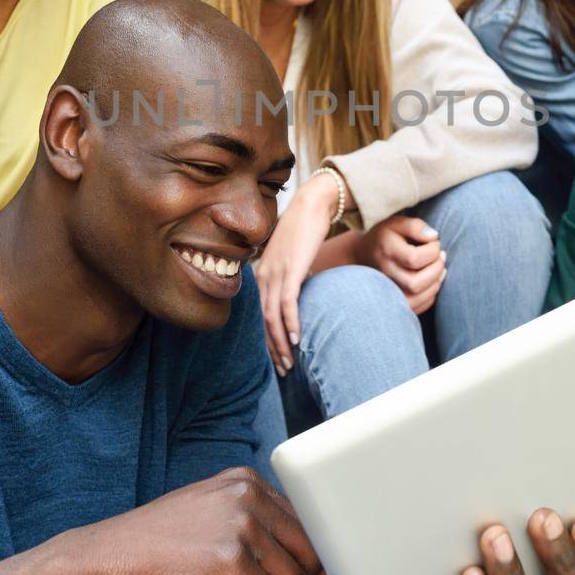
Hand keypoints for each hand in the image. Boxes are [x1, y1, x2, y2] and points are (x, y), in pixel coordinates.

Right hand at [76, 467, 334, 574]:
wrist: (99, 565)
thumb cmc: (153, 553)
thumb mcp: (210, 519)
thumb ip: (257, 529)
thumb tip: (318, 567)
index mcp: (246, 482)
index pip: (309, 526)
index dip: (316, 563)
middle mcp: (248, 496)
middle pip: (309, 558)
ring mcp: (240, 527)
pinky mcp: (230, 564)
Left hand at [256, 174, 340, 375]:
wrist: (313, 204)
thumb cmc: (306, 229)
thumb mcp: (294, 257)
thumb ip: (292, 276)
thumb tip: (301, 293)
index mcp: (262, 275)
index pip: (261, 316)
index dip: (268, 341)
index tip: (278, 358)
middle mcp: (264, 276)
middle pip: (263, 322)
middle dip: (273, 349)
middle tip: (283, 370)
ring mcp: (275, 273)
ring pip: (273, 318)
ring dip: (281, 343)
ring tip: (291, 363)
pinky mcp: (291, 270)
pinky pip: (287, 304)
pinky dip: (291, 324)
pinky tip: (298, 340)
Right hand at [355, 215, 445, 313]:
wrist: (363, 255)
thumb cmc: (386, 237)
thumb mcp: (396, 223)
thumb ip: (415, 226)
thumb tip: (434, 236)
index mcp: (386, 251)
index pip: (414, 259)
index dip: (432, 250)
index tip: (434, 243)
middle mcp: (385, 274)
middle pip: (416, 283)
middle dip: (436, 268)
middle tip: (440, 256)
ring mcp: (388, 291)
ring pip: (418, 297)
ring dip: (436, 281)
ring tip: (438, 266)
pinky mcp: (395, 302)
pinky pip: (420, 305)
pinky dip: (432, 292)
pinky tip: (432, 279)